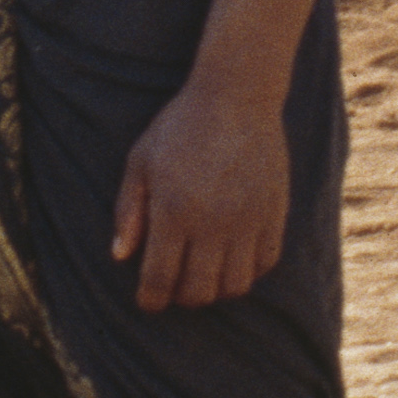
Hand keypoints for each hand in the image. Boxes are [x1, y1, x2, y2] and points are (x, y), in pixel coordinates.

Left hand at [113, 75, 292, 311]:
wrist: (237, 96)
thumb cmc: (180, 126)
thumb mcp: (141, 161)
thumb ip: (129, 210)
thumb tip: (121, 256)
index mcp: (174, 210)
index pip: (160, 278)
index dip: (151, 299)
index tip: (148, 302)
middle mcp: (214, 222)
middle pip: (199, 291)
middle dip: (182, 298)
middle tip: (175, 286)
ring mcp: (249, 219)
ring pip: (235, 285)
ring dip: (216, 289)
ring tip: (205, 273)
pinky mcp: (275, 212)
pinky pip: (266, 262)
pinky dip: (249, 271)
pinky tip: (234, 257)